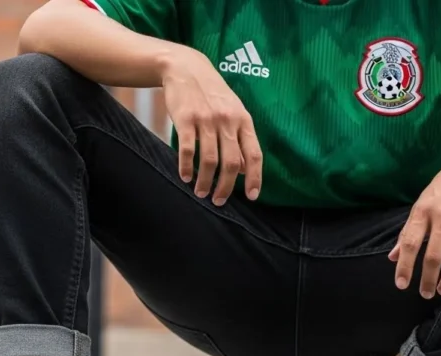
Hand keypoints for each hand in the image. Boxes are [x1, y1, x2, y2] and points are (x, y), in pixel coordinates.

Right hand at [160, 46, 261, 204]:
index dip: (255, 178)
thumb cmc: (212, 94)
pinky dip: (187, 168)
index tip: (251, 196)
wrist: (186, 68)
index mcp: (243, 120)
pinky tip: (185, 177)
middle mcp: (227, 121)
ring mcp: (206, 120)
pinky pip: (188, 150)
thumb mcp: (233, 111)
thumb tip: (244, 169)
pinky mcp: (185, 119)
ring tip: (201, 192)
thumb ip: (240, 138)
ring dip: (205, 182)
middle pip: (231, 164)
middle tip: (219, 201)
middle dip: (225, 188)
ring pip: (210, 161)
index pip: (254, 154)